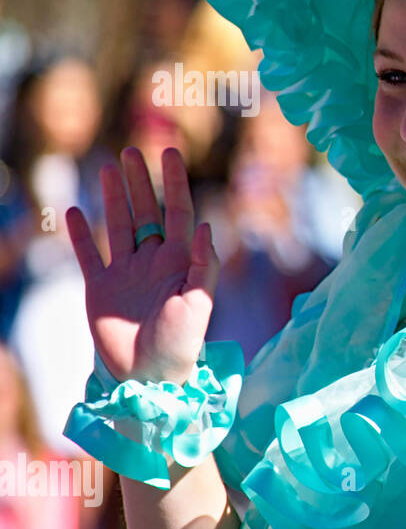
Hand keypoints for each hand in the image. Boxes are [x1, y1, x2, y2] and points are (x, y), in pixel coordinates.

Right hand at [67, 146, 219, 384]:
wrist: (150, 377)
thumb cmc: (182, 344)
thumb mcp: (200, 304)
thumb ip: (206, 265)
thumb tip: (205, 226)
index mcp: (181, 262)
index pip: (179, 212)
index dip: (174, 183)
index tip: (171, 153)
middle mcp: (153, 262)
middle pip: (147, 212)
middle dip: (140, 182)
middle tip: (132, 151)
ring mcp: (125, 273)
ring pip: (119, 225)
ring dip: (114, 198)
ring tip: (109, 168)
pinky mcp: (100, 289)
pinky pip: (89, 255)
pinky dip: (81, 234)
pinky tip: (76, 211)